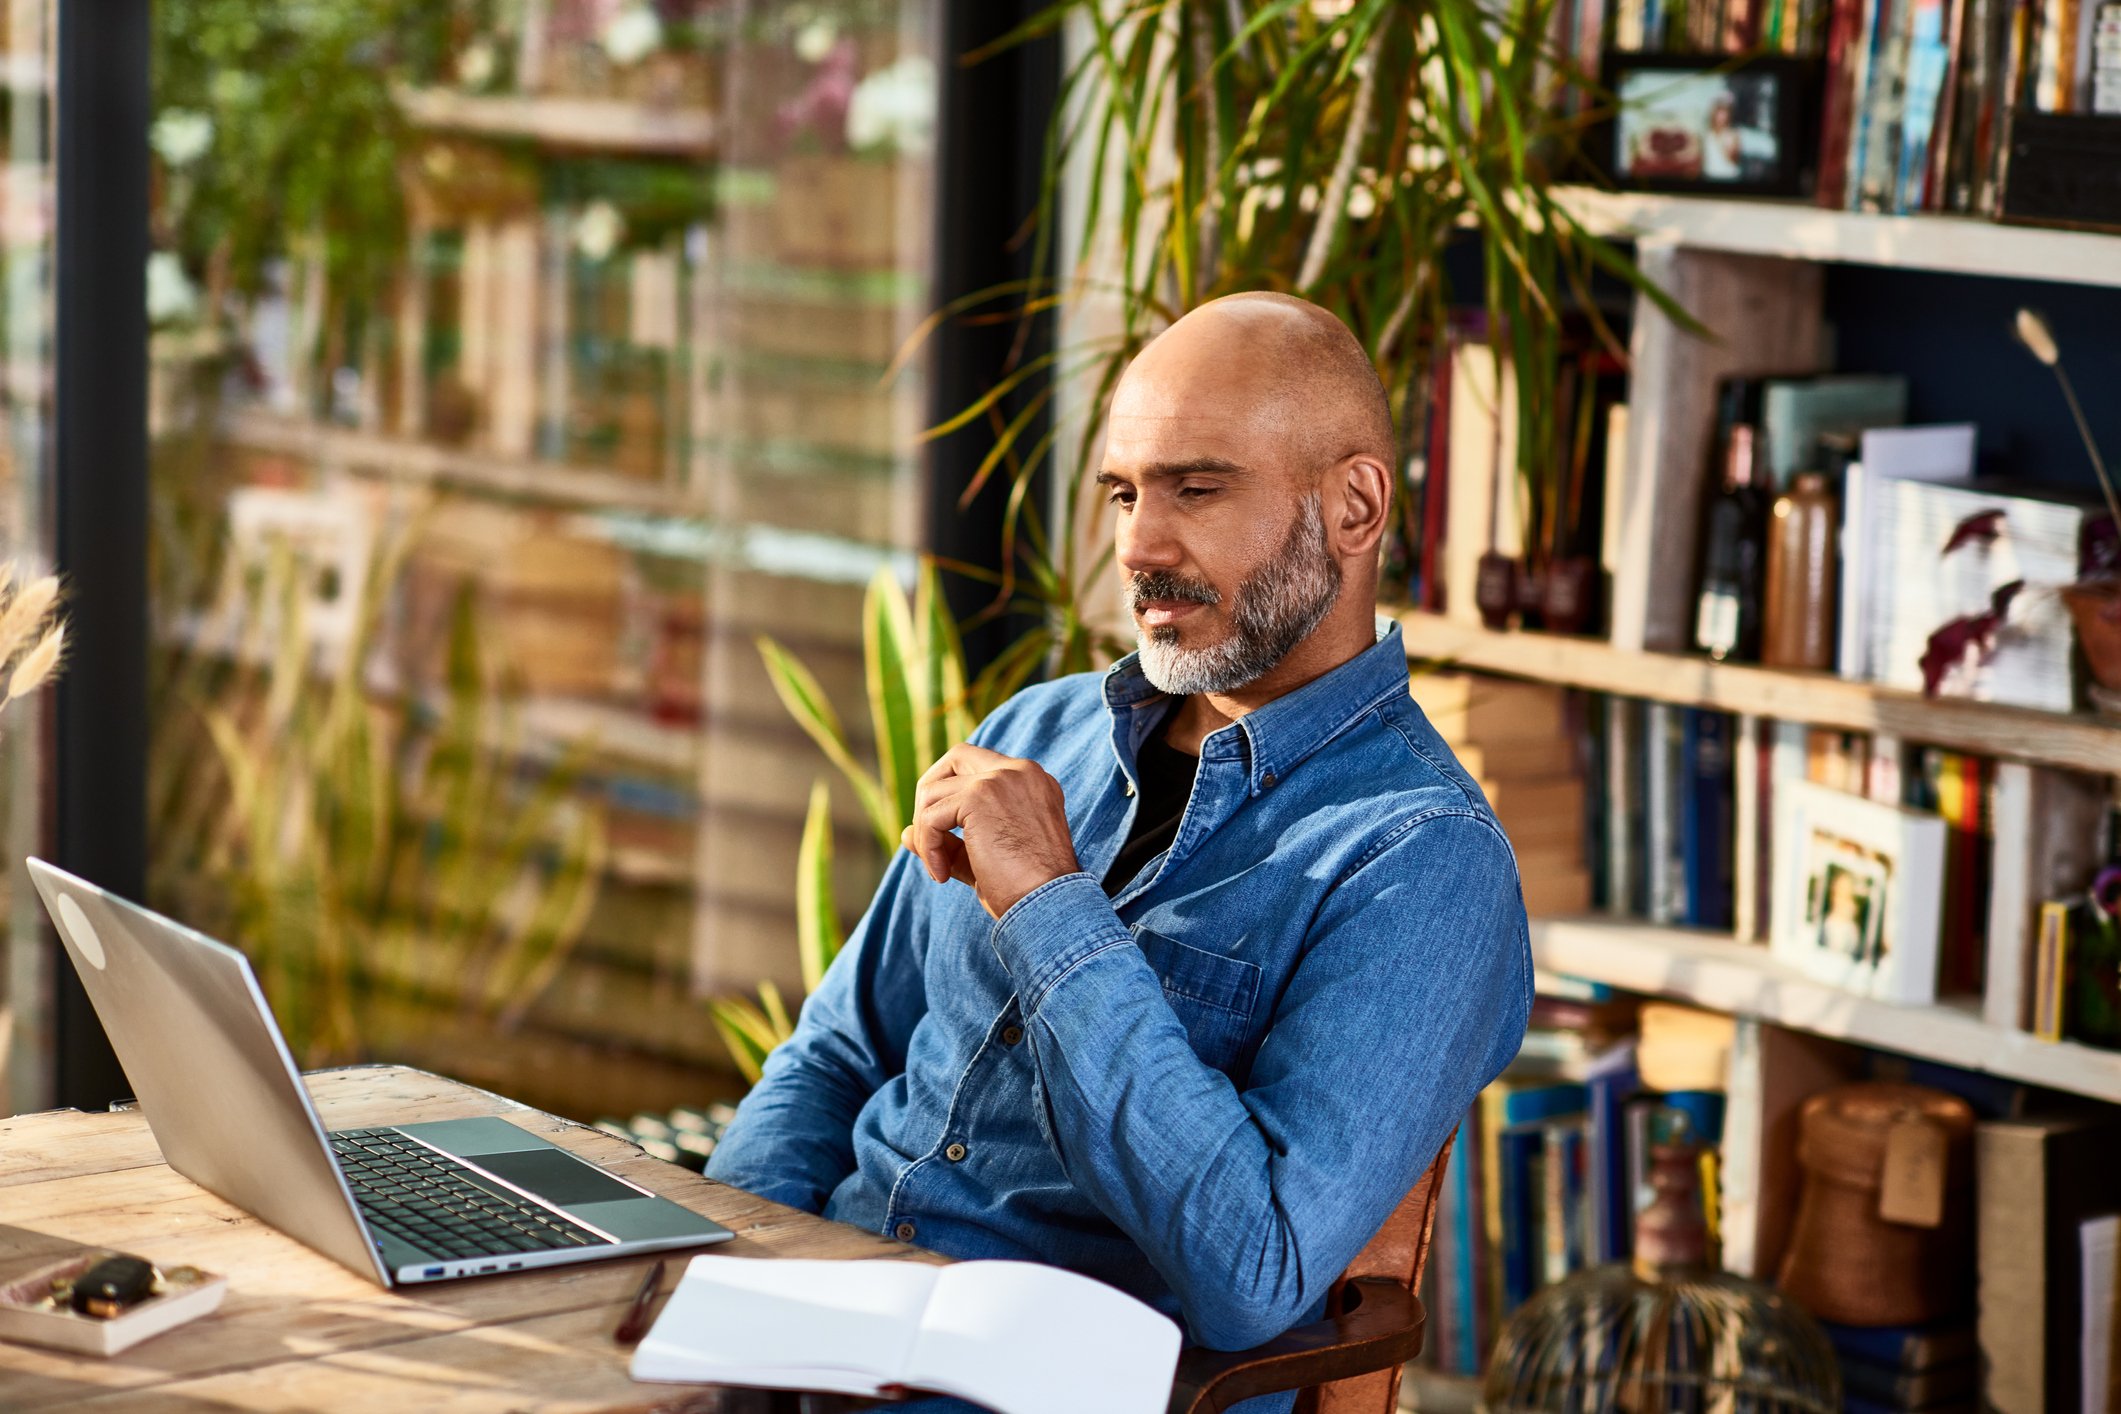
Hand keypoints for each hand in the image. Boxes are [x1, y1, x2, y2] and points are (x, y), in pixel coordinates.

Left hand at [900, 744, 1082, 918]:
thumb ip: (950, 841)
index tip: (947, 837)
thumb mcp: (986, 857)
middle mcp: (1020, 771)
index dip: (953, 796)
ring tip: (939, 870)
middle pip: (956, 756)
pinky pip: (931, 816)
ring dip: (925, 833)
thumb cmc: (1027, 890)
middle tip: (926, 838)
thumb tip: (905, 834)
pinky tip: (942, 875)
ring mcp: (1000, 779)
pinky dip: (927, 846)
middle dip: (929, 794)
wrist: (1052, 905)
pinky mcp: (980, 795)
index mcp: (1032, 781)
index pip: (980, 767)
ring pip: (934, 790)